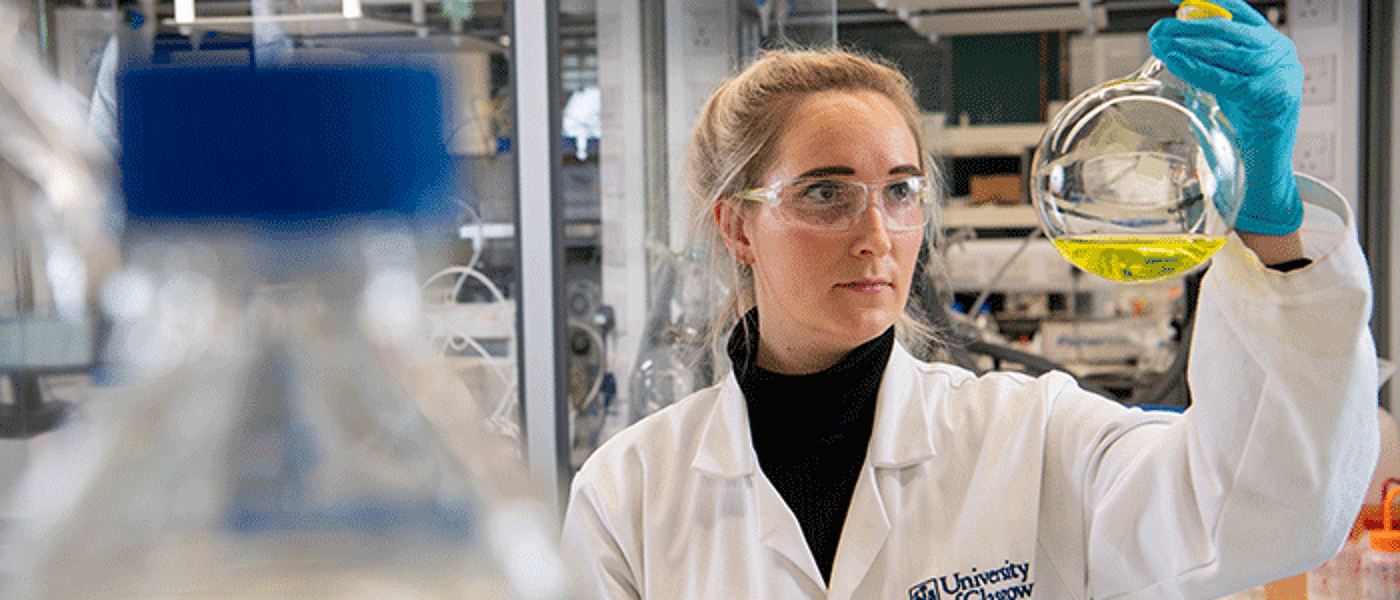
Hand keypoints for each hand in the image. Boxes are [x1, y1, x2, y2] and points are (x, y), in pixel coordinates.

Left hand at [1148, 0, 1303, 235]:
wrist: (1267, 159)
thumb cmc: (1247, 121)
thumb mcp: (1231, 81)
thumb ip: (1212, 60)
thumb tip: (1172, 42)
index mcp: (1272, 43)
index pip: (1239, 10)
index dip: (1207, 1)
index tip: (1177, 0)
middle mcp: (1279, 52)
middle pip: (1227, 28)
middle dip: (1187, 26)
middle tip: (1158, 29)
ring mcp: (1278, 72)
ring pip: (1225, 49)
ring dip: (1187, 43)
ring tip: (1160, 41)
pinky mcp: (1269, 95)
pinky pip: (1224, 77)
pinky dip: (1196, 67)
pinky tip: (1176, 62)